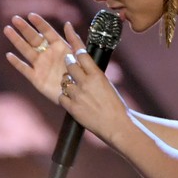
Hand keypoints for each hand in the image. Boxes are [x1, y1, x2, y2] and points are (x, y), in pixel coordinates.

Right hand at [3, 12, 77, 103]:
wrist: (77, 94)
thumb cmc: (81, 74)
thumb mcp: (80, 55)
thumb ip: (74, 40)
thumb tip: (67, 24)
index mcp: (59, 46)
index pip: (47, 31)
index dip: (39, 23)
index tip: (31, 15)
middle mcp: (48, 54)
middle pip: (33, 38)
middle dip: (24, 28)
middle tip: (15, 18)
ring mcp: (40, 65)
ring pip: (26, 50)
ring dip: (16, 40)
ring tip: (7, 29)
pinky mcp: (36, 78)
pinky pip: (24, 69)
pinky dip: (17, 63)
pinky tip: (9, 55)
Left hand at [53, 24, 127, 143]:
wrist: (116, 125)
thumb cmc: (115, 106)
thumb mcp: (107, 86)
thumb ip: (95, 77)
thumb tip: (85, 70)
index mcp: (97, 75)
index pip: (82, 55)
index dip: (76, 52)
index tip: (74, 52)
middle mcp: (86, 83)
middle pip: (70, 65)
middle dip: (69, 63)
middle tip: (69, 63)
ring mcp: (78, 95)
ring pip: (64, 81)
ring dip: (67, 83)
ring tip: (72, 86)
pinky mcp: (72, 108)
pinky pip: (61, 97)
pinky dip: (64, 98)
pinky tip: (70, 100)